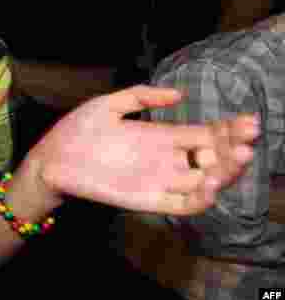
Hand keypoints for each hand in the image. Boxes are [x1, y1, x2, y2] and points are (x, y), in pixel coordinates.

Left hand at [28, 85, 258, 215]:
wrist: (50, 160)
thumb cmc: (76, 132)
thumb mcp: (109, 105)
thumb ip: (142, 97)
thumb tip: (180, 94)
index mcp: (163, 136)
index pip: (207, 135)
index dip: (230, 129)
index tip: (247, 121)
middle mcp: (167, 160)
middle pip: (214, 158)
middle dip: (236, 148)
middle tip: (248, 138)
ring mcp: (160, 181)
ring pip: (206, 182)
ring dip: (227, 173)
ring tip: (238, 156)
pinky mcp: (149, 201)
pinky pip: (183, 205)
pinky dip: (201, 197)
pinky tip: (210, 182)